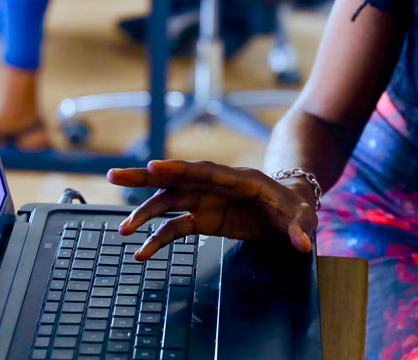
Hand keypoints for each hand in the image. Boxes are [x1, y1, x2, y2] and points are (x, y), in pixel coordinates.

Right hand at [107, 159, 318, 258]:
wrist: (291, 209)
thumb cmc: (296, 206)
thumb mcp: (304, 216)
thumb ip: (300, 228)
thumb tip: (303, 245)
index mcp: (239, 180)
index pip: (204, 171)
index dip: (178, 168)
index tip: (153, 165)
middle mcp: (216, 186)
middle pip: (176, 178)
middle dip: (145, 177)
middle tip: (113, 175)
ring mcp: (207, 201)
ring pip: (169, 202)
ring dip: (145, 213)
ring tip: (124, 229)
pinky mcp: (204, 218)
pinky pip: (176, 227)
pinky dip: (158, 239)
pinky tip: (142, 252)